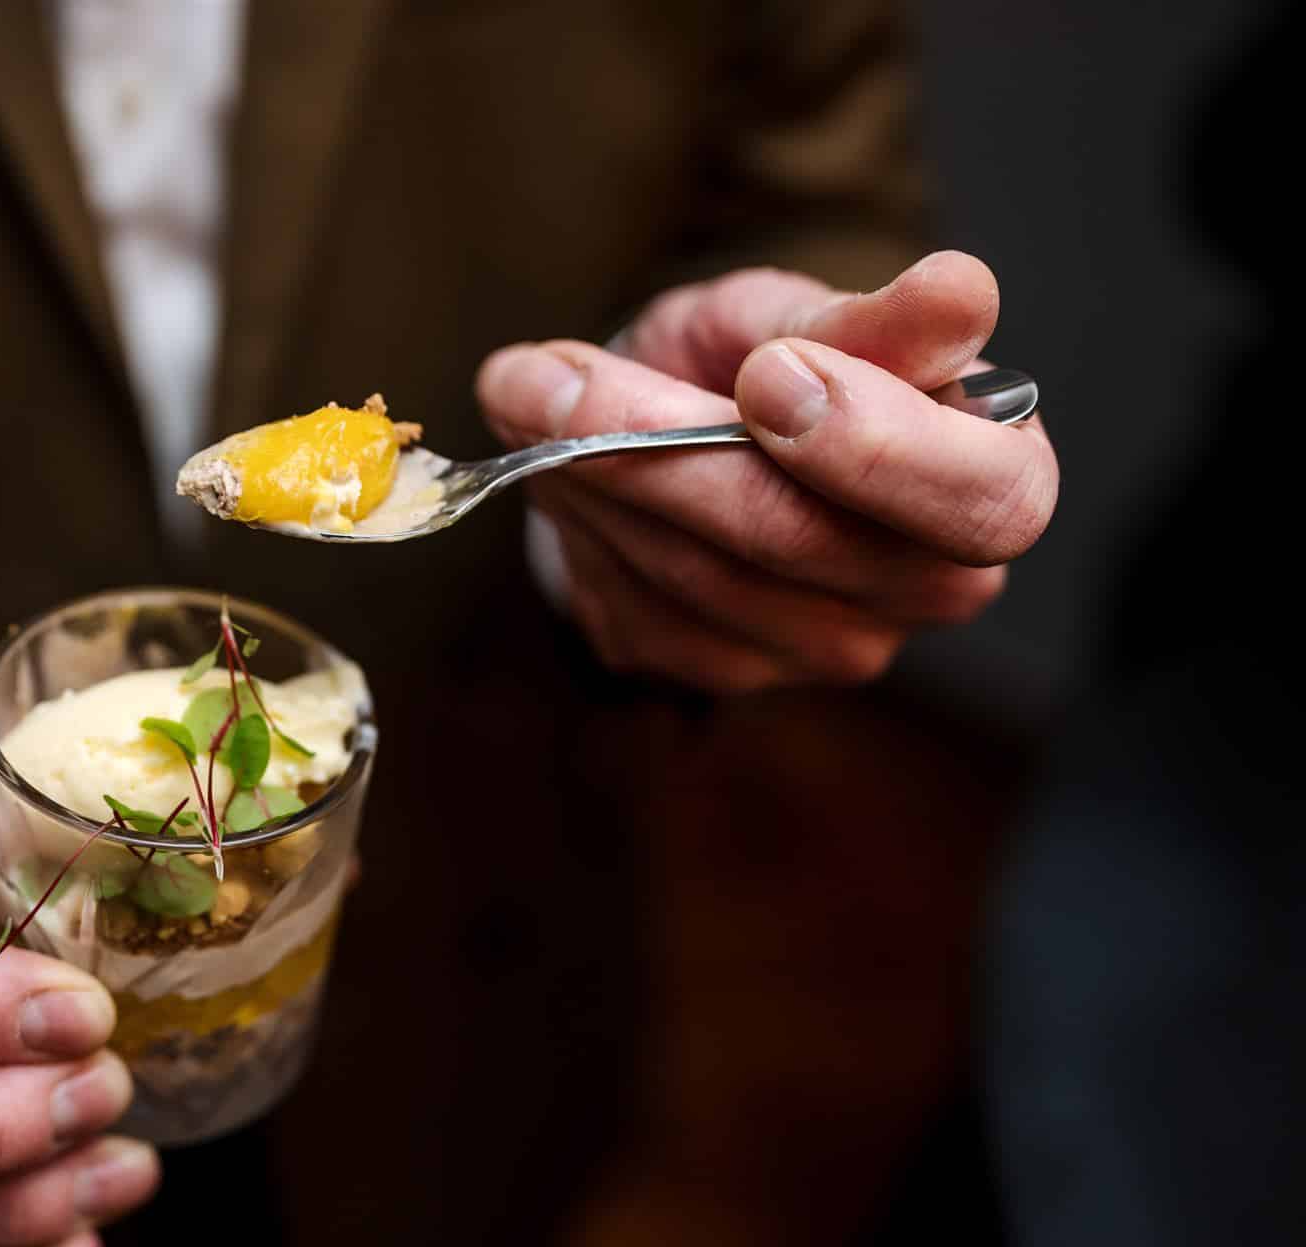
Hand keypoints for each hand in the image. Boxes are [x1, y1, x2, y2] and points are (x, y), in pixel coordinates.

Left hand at [475, 251, 1057, 691]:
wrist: (670, 432)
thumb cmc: (763, 361)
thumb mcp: (803, 313)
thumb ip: (869, 319)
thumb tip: (959, 293)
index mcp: (993, 482)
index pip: (982, 501)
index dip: (874, 445)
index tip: (768, 370)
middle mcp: (925, 588)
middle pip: (803, 542)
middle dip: (669, 447)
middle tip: (571, 379)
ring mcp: (826, 646)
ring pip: (700, 571)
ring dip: (595, 471)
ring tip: (535, 391)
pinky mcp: (728, 670)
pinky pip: (640, 603)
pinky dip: (581, 518)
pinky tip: (552, 459)